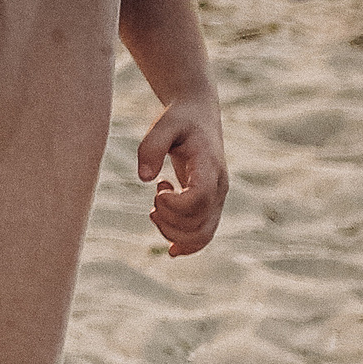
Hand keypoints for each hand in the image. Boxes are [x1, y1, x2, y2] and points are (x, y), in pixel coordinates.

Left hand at [138, 94, 227, 256]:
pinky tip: (170, 247)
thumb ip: (151, 147)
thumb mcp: (163, 124)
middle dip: (168, 220)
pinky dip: (187, 245)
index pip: (200, 198)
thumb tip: (143, 178)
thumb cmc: (180, 120)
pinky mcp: (210, 205)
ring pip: (202, 234)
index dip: (175, 204)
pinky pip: (204, 235)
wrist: (199, 116)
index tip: (157, 190)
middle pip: (200, 223)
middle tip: (153, 199)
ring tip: (155, 209)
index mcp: (209, 166)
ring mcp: (217, 198)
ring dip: (173, 232)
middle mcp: (218, 186)